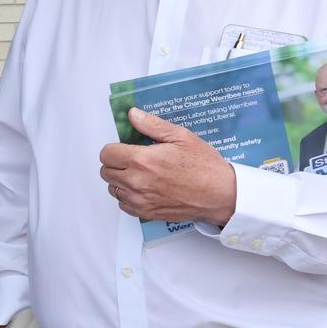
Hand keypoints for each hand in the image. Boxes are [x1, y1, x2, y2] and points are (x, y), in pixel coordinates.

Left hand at [99, 107, 235, 226]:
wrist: (221, 194)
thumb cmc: (204, 166)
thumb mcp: (181, 136)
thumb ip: (152, 124)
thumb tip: (132, 114)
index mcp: (142, 160)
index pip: (107, 154)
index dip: (114, 148)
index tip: (125, 147)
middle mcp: (137, 182)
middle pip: (106, 171)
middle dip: (115, 162)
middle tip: (132, 159)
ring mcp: (141, 200)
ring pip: (113, 188)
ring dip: (120, 179)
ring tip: (138, 173)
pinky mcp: (147, 213)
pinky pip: (123, 204)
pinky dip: (127, 196)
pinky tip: (142, 188)